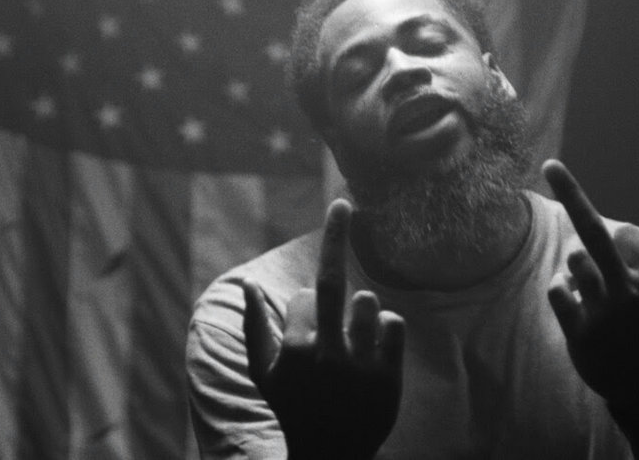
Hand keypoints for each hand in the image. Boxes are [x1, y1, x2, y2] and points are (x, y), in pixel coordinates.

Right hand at [242, 199, 405, 459]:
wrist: (332, 454)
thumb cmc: (294, 407)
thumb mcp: (265, 372)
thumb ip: (254, 326)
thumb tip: (245, 283)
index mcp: (294, 351)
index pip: (305, 297)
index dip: (308, 310)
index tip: (309, 332)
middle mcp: (327, 355)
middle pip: (333, 283)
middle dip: (335, 236)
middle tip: (343, 203)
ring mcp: (360, 366)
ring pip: (367, 303)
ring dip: (361, 311)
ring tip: (354, 339)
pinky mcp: (389, 376)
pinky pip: (394, 323)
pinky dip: (385, 328)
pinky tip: (374, 350)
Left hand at [543, 160, 638, 409]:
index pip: (625, 234)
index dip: (623, 244)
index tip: (630, 264)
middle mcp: (628, 292)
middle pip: (593, 233)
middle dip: (571, 193)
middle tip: (550, 164)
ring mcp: (602, 312)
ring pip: (573, 261)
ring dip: (577, 268)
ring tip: (594, 291)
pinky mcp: (578, 331)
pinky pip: (556, 290)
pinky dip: (562, 290)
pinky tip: (578, 306)